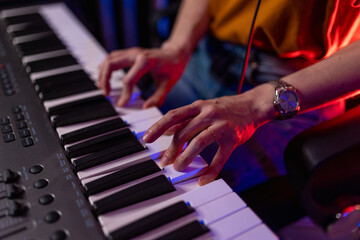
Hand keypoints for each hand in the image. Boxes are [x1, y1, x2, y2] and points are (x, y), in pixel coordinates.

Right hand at [98, 43, 189, 107]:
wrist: (176, 52)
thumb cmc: (173, 67)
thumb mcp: (168, 84)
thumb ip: (158, 97)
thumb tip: (146, 108)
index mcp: (146, 61)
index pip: (129, 79)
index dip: (124, 94)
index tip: (122, 104)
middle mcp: (136, 54)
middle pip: (112, 63)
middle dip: (105, 79)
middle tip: (106, 94)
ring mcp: (132, 52)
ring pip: (109, 58)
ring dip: (103, 72)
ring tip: (103, 87)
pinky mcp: (130, 53)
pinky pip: (113, 57)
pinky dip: (105, 66)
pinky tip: (104, 76)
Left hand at [143, 86, 274, 184]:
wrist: (254, 105)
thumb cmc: (225, 108)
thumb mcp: (204, 107)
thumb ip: (186, 118)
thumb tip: (166, 130)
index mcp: (198, 105)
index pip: (174, 116)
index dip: (159, 127)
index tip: (146, 138)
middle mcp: (208, 113)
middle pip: (184, 132)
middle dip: (171, 149)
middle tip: (164, 162)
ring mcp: (221, 125)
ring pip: (199, 143)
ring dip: (186, 158)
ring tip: (178, 168)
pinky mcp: (233, 138)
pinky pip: (220, 157)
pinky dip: (211, 170)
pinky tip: (204, 179)